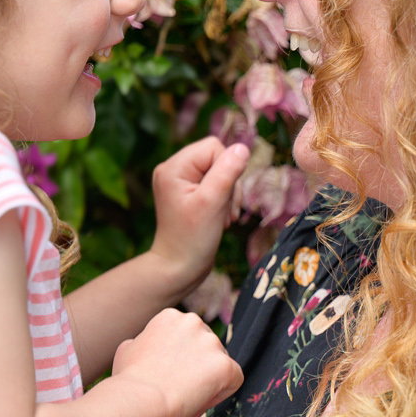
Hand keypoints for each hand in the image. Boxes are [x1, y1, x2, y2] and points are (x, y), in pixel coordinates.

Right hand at [111, 308, 242, 416]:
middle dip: (197, 369)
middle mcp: (194, 322)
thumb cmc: (129, 380)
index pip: (188, 337)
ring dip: (208, 382)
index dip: (181, 360)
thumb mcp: (127, 349)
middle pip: (206, 348)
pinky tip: (198, 402)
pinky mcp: (225, 365)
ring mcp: (212, 343)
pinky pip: (233, 381)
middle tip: (179, 390)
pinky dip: (220, 394)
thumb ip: (144, 341)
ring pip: (220, 364)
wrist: (139, 399)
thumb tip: (145, 344)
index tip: (169, 376)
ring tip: (185, 399)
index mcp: (171, 317)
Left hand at [147, 136, 250, 293]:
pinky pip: (215, 184)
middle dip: (228, 184)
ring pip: (220, 171)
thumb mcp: (213, 203)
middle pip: (217, 158)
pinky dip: (223, 200)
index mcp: (173, 167)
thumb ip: (227, 172)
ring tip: (223, 217)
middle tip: (224, 211)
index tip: (223, 198)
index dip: (227, 169)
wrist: (178, 269)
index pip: (214, 147)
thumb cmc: (192, 239)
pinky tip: (221, 218)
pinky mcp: (189, 193)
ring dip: (228, 194)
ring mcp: (180, 182)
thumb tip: (242, 148)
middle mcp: (173, 169)